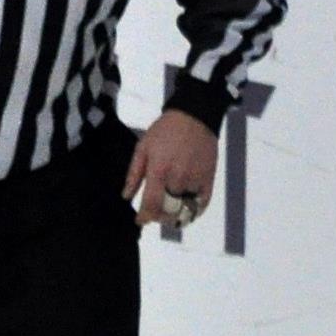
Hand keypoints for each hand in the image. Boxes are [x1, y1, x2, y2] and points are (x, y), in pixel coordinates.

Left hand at [125, 110, 218, 228]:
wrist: (195, 115)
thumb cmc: (165, 131)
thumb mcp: (143, 147)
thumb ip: (134, 174)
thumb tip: (126, 196)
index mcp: (159, 170)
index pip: (151, 204)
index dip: (144, 217)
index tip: (140, 220)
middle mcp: (178, 178)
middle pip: (168, 210)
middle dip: (158, 216)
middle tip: (153, 213)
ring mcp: (195, 179)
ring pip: (184, 209)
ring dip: (174, 215)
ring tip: (168, 212)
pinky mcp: (208, 178)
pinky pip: (202, 204)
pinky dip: (193, 212)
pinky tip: (185, 210)